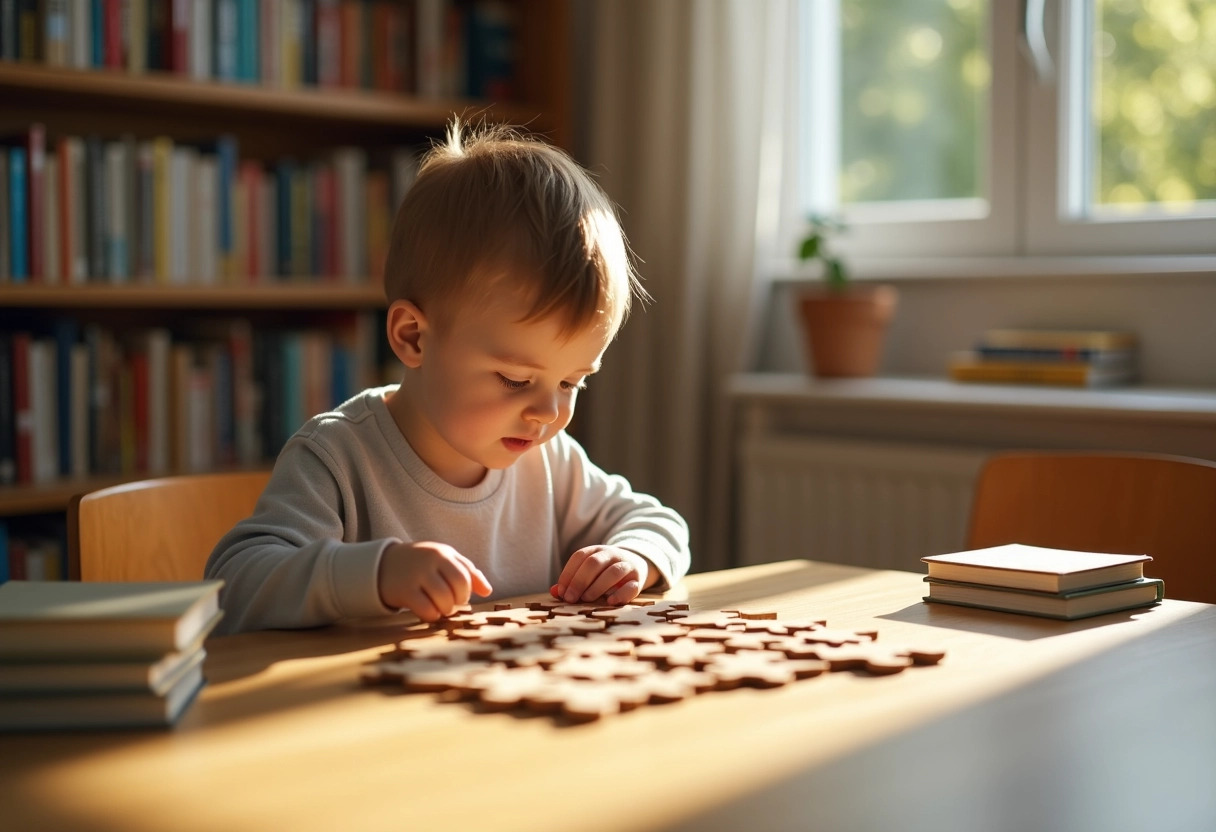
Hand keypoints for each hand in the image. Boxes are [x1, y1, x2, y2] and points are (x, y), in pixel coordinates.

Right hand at [378, 541, 492, 621]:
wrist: (385, 564)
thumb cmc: (423, 563)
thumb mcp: (445, 559)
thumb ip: (468, 571)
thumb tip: (487, 591)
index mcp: (443, 554)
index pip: (465, 578)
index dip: (465, 593)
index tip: (459, 596)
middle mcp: (430, 563)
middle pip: (457, 590)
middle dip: (458, 602)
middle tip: (451, 604)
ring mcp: (416, 576)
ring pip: (443, 602)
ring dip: (446, 610)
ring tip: (440, 607)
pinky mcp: (404, 592)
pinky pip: (426, 610)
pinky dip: (432, 616)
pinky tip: (429, 611)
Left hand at [553, 546, 655, 604]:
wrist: (635, 564)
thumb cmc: (604, 572)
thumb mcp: (588, 572)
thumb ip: (571, 581)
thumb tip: (554, 592)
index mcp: (596, 550)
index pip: (579, 557)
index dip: (568, 574)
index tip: (561, 592)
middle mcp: (611, 554)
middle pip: (594, 563)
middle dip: (580, 581)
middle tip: (570, 598)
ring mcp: (626, 566)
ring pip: (613, 572)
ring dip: (598, 586)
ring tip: (587, 599)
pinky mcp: (638, 580)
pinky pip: (631, 586)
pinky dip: (621, 594)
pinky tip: (610, 602)